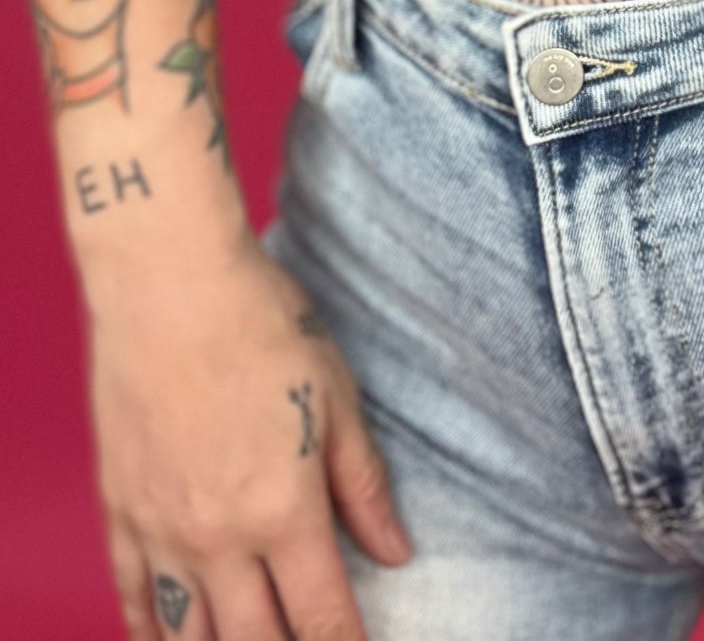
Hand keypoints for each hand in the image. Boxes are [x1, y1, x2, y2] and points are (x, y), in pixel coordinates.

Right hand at [85, 235, 409, 638]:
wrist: (169, 284)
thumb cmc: (263, 325)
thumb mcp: (336, 398)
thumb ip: (363, 485)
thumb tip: (396, 552)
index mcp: (284, 511)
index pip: (321, 617)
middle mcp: (219, 538)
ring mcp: (161, 529)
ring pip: (186, 637)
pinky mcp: (120, 509)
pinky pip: (131, 597)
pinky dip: (150, 631)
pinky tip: (169, 640)